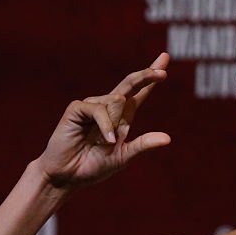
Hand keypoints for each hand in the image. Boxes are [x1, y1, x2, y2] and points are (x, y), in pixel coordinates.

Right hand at [35, 53, 171, 191]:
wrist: (68, 176)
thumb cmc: (92, 167)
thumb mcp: (123, 157)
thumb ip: (143, 145)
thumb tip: (168, 139)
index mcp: (121, 118)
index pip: (139, 93)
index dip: (151, 77)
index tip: (164, 58)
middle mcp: (108, 107)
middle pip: (130, 85)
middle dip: (147, 76)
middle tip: (162, 73)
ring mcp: (92, 106)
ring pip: (117, 101)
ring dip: (115, 125)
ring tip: (103, 143)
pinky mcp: (78, 108)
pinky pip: (100, 110)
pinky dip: (105, 126)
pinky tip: (104, 141)